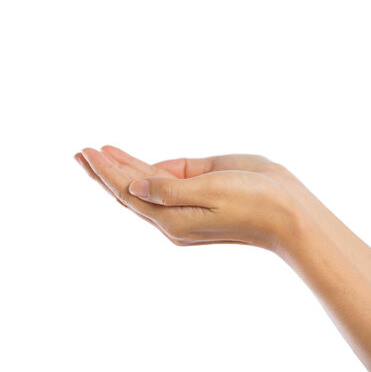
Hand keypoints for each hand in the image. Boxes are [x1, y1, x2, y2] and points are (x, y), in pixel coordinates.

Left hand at [75, 146, 307, 251]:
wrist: (290, 213)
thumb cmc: (255, 202)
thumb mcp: (211, 192)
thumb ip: (170, 188)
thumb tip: (134, 184)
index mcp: (172, 220)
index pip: (129, 191)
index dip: (105, 171)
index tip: (85, 152)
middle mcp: (174, 214)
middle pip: (130, 190)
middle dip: (104, 171)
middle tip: (80, 153)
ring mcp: (187, 203)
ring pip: (146, 183)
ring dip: (122, 167)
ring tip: (99, 153)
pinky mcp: (202, 190)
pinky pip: (167, 179)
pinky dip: (147, 168)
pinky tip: (134, 161)